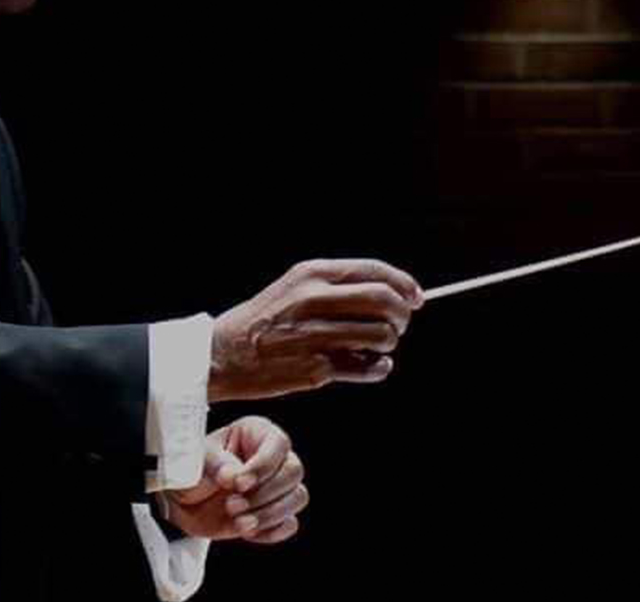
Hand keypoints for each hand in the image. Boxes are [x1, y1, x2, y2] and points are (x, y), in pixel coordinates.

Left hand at [160, 416, 307, 543]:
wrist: (182, 502)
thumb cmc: (192, 472)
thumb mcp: (197, 460)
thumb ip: (215, 463)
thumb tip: (233, 475)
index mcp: (257, 433)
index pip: (278, 444)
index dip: (262, 466)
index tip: (237, 484)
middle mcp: (273, 458)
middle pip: (293, 472)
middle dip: (263, 494)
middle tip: (231, 505)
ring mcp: (277, 487)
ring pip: (297, 497)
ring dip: (268, 514)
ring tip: (238, 521)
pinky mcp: (276, 514)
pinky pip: (290, 524)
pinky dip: (271, 531)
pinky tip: (247, 532)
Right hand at [209, 258, 424, 400]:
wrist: (223, 353)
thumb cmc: (263, 321)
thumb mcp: (294, 287)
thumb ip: (336, 287)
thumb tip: (389, 292)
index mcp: (311, 274)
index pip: (375, 271)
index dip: (404, 284)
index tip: (416, 297)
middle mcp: (315, 300)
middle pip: (384, 300)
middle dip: (402, 314)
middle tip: (399, 325)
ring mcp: (316, 335)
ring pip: (381, 335)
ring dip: (388, 343)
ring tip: (377, 347)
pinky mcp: (316, 368)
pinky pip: (367, 367)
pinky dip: (378, 368)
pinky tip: (371, 366)